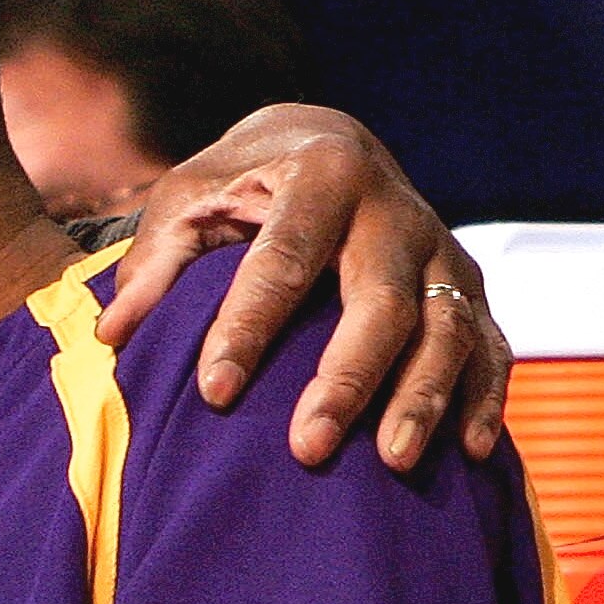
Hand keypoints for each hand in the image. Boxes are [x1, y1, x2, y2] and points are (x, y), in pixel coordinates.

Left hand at [102, 105, 511, 470]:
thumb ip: (153, 264)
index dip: (248, 328)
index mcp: (323, 176)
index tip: (212, 393)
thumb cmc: (241, 182)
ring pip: (447, 328)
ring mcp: (441, 249)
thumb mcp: (188, 199)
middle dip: (346, 378)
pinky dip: (486, 396)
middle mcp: (395, 210)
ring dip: (423, 398)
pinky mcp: (470, 285)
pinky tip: (470, 452)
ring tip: (390, 463)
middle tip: (307, 447)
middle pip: (381, 303)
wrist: (327, 141)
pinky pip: (492, 344)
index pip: (283, 261)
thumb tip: (112, 336)